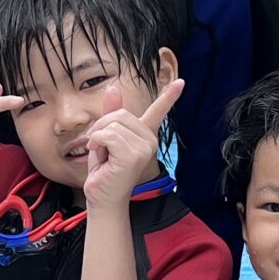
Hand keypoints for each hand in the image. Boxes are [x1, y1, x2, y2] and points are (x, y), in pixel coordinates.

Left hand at [82, 77, 182, 210]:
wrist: (102, 197)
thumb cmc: (104, 170)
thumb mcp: (106, 136)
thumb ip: (112, 113)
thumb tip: (113, 88)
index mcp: (145, 135)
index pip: (159, 111)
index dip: (169, 95)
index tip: (181, 82)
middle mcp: (149, 141)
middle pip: (120, 114)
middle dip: (102, 127)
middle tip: (100, 146)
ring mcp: (144, 149)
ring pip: (112, 125)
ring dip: (98, 138)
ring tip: (102, 155)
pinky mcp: (133, 156)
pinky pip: (108, 135)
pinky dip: (97, 143)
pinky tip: (100, 157)